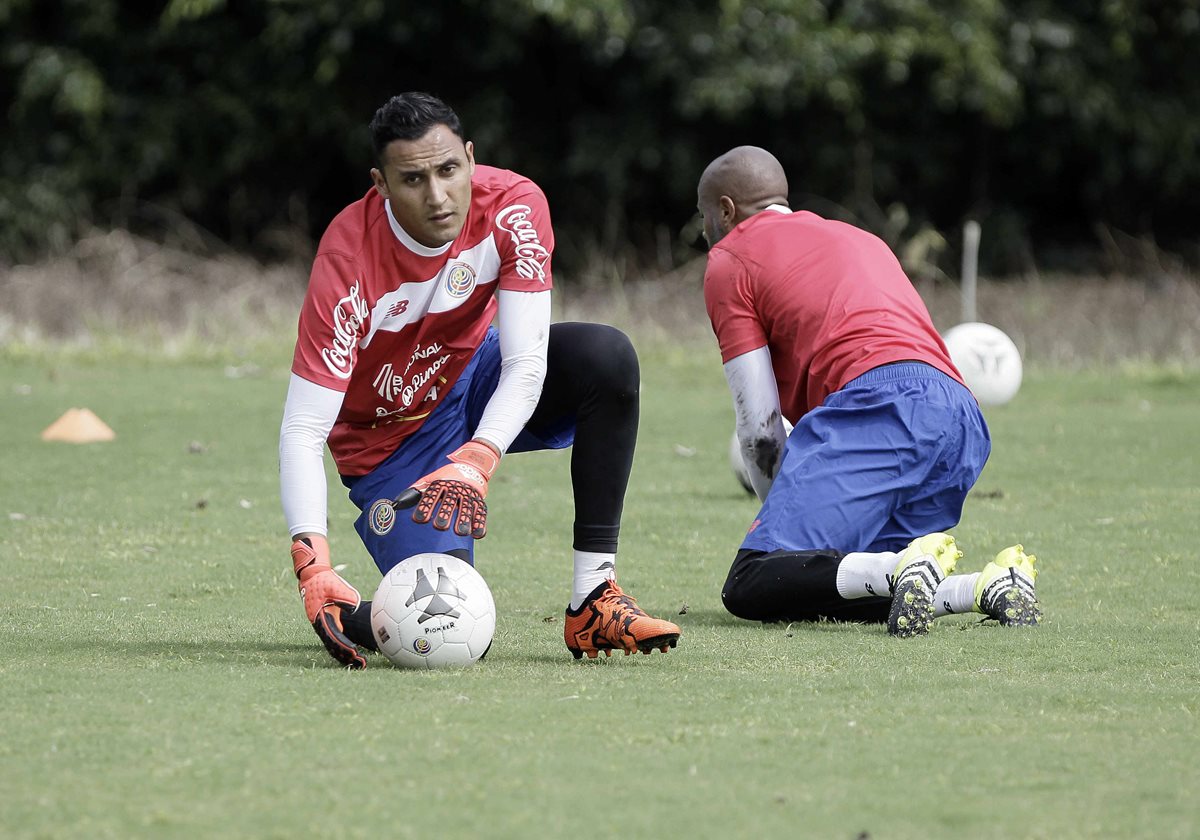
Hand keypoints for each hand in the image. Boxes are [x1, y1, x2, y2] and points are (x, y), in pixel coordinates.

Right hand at [291, 535, 366, 668]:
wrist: (312, 576)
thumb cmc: (323, 580)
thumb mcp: (335, 585)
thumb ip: (345, 596)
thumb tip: (355, 607)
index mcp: (321, 619)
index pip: (333, 638)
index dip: (344, 647)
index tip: (354, 653)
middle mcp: (321, 625)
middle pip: (333, 646)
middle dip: (346, 657)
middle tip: (360, 665)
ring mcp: (323, 625)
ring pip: (333, 645)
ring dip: (345, 654)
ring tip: (359, 663)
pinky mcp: (328, 622)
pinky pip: (335, 638)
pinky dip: (343, 646)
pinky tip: (353, 651)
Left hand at [392, 440, 499, 538]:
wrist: (471, 466)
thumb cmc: (446, 479)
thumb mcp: (431, 480)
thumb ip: (416, 491)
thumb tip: (396, 503)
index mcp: (440, 483)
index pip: (431, 495)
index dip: (425, 507)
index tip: (418, 520)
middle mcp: (454, 488)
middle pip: (449, 502)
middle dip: (444, 514)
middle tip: (439, 526)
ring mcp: (468, 495)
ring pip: (466, 508)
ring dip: (463, 520)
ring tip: (459, 532)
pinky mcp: (479, 502)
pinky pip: (480, 512)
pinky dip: (479, 523)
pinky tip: (476, 534)